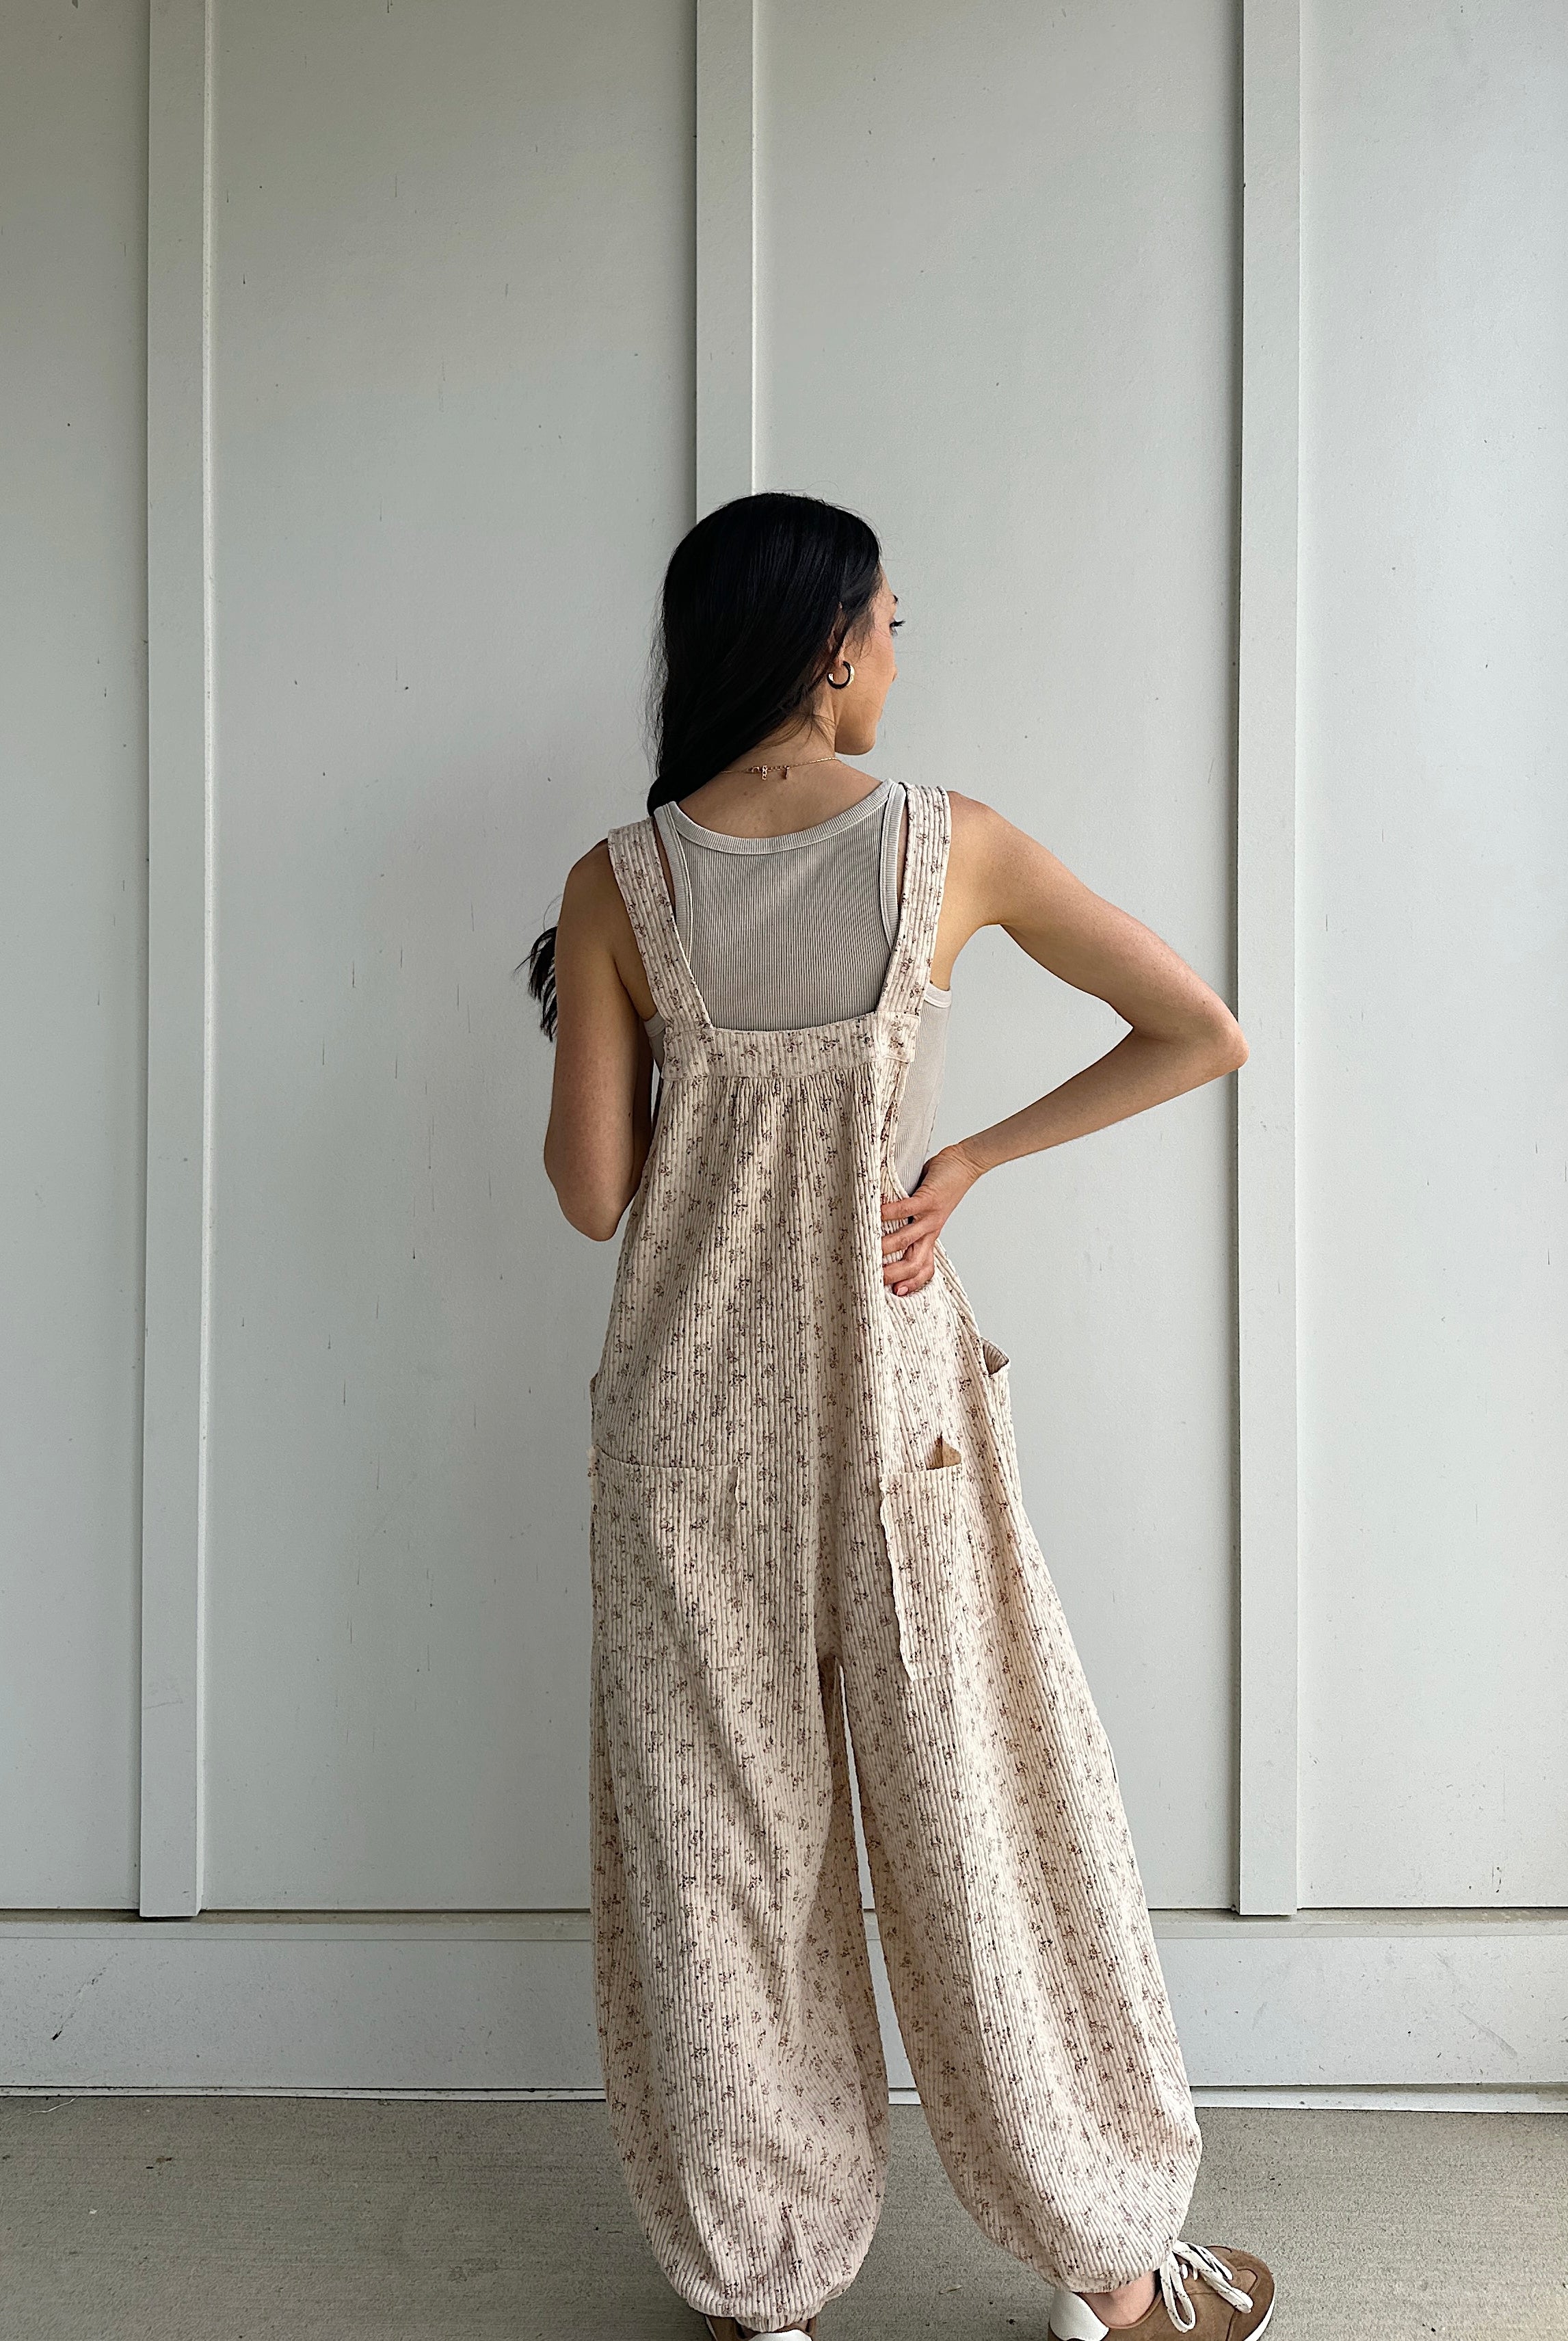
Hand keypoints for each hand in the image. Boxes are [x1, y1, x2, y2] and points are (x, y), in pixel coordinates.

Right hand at [880, 1142, 986, 1296]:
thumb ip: (906, 1222)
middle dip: (893, 1274)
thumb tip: (879, 1228)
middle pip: (914, 1263)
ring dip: (886, 1247)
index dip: (911, 1284)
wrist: (966, 1164)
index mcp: (930, 1238)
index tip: (894, 1294)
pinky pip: (906, 1210)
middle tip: (873, 1279)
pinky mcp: (929, 1199)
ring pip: (907, 1240)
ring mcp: (930, 1217)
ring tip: (869, 1249)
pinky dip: (889, 1213)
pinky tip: (875, 1214)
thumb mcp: (925, 1212)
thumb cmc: (941, 1186)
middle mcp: (931, 1232)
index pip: (923, 1269)